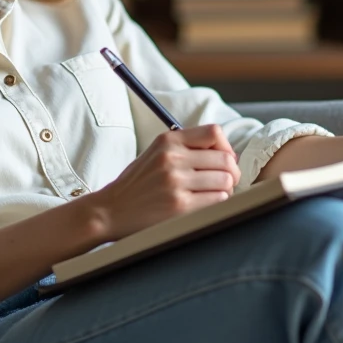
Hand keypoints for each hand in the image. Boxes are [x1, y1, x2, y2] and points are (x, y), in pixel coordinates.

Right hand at [89, 124, 240, 240]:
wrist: (111, 210)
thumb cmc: (138, 183)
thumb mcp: (157, 152)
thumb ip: (187, 146)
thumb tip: (227, 153)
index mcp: (168, 140)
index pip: (214, 132)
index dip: (226, 147)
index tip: (224, 159)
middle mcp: (172, 158)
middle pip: (225, 159)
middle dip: (231, 172)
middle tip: (226, 181)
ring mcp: (176, 182)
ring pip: (225, 181)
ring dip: (226, 189)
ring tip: (213, 194)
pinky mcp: (179, 206)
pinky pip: (218, 200)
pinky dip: (218, 202)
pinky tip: (206, 204)